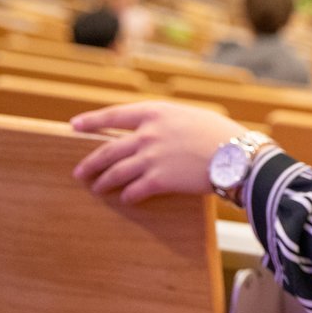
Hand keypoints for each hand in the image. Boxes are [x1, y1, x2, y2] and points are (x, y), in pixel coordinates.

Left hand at [70, 102, 247, 203]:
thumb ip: (167, 122)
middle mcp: (147, 134)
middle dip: (91, 163)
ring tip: (97, 188)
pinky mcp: (159, 180)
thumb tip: (153, 131)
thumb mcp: (190, 116)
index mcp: (155, 113)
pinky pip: (134, 191)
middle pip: (108, 150)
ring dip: (104, 182)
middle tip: (80, 172)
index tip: (75, 126)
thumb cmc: (221, 134)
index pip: (114, 115)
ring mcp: (151, 158)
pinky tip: (126, 199)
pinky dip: (128, 196)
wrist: (237, 155)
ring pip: (116, 172)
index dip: (92, 121)